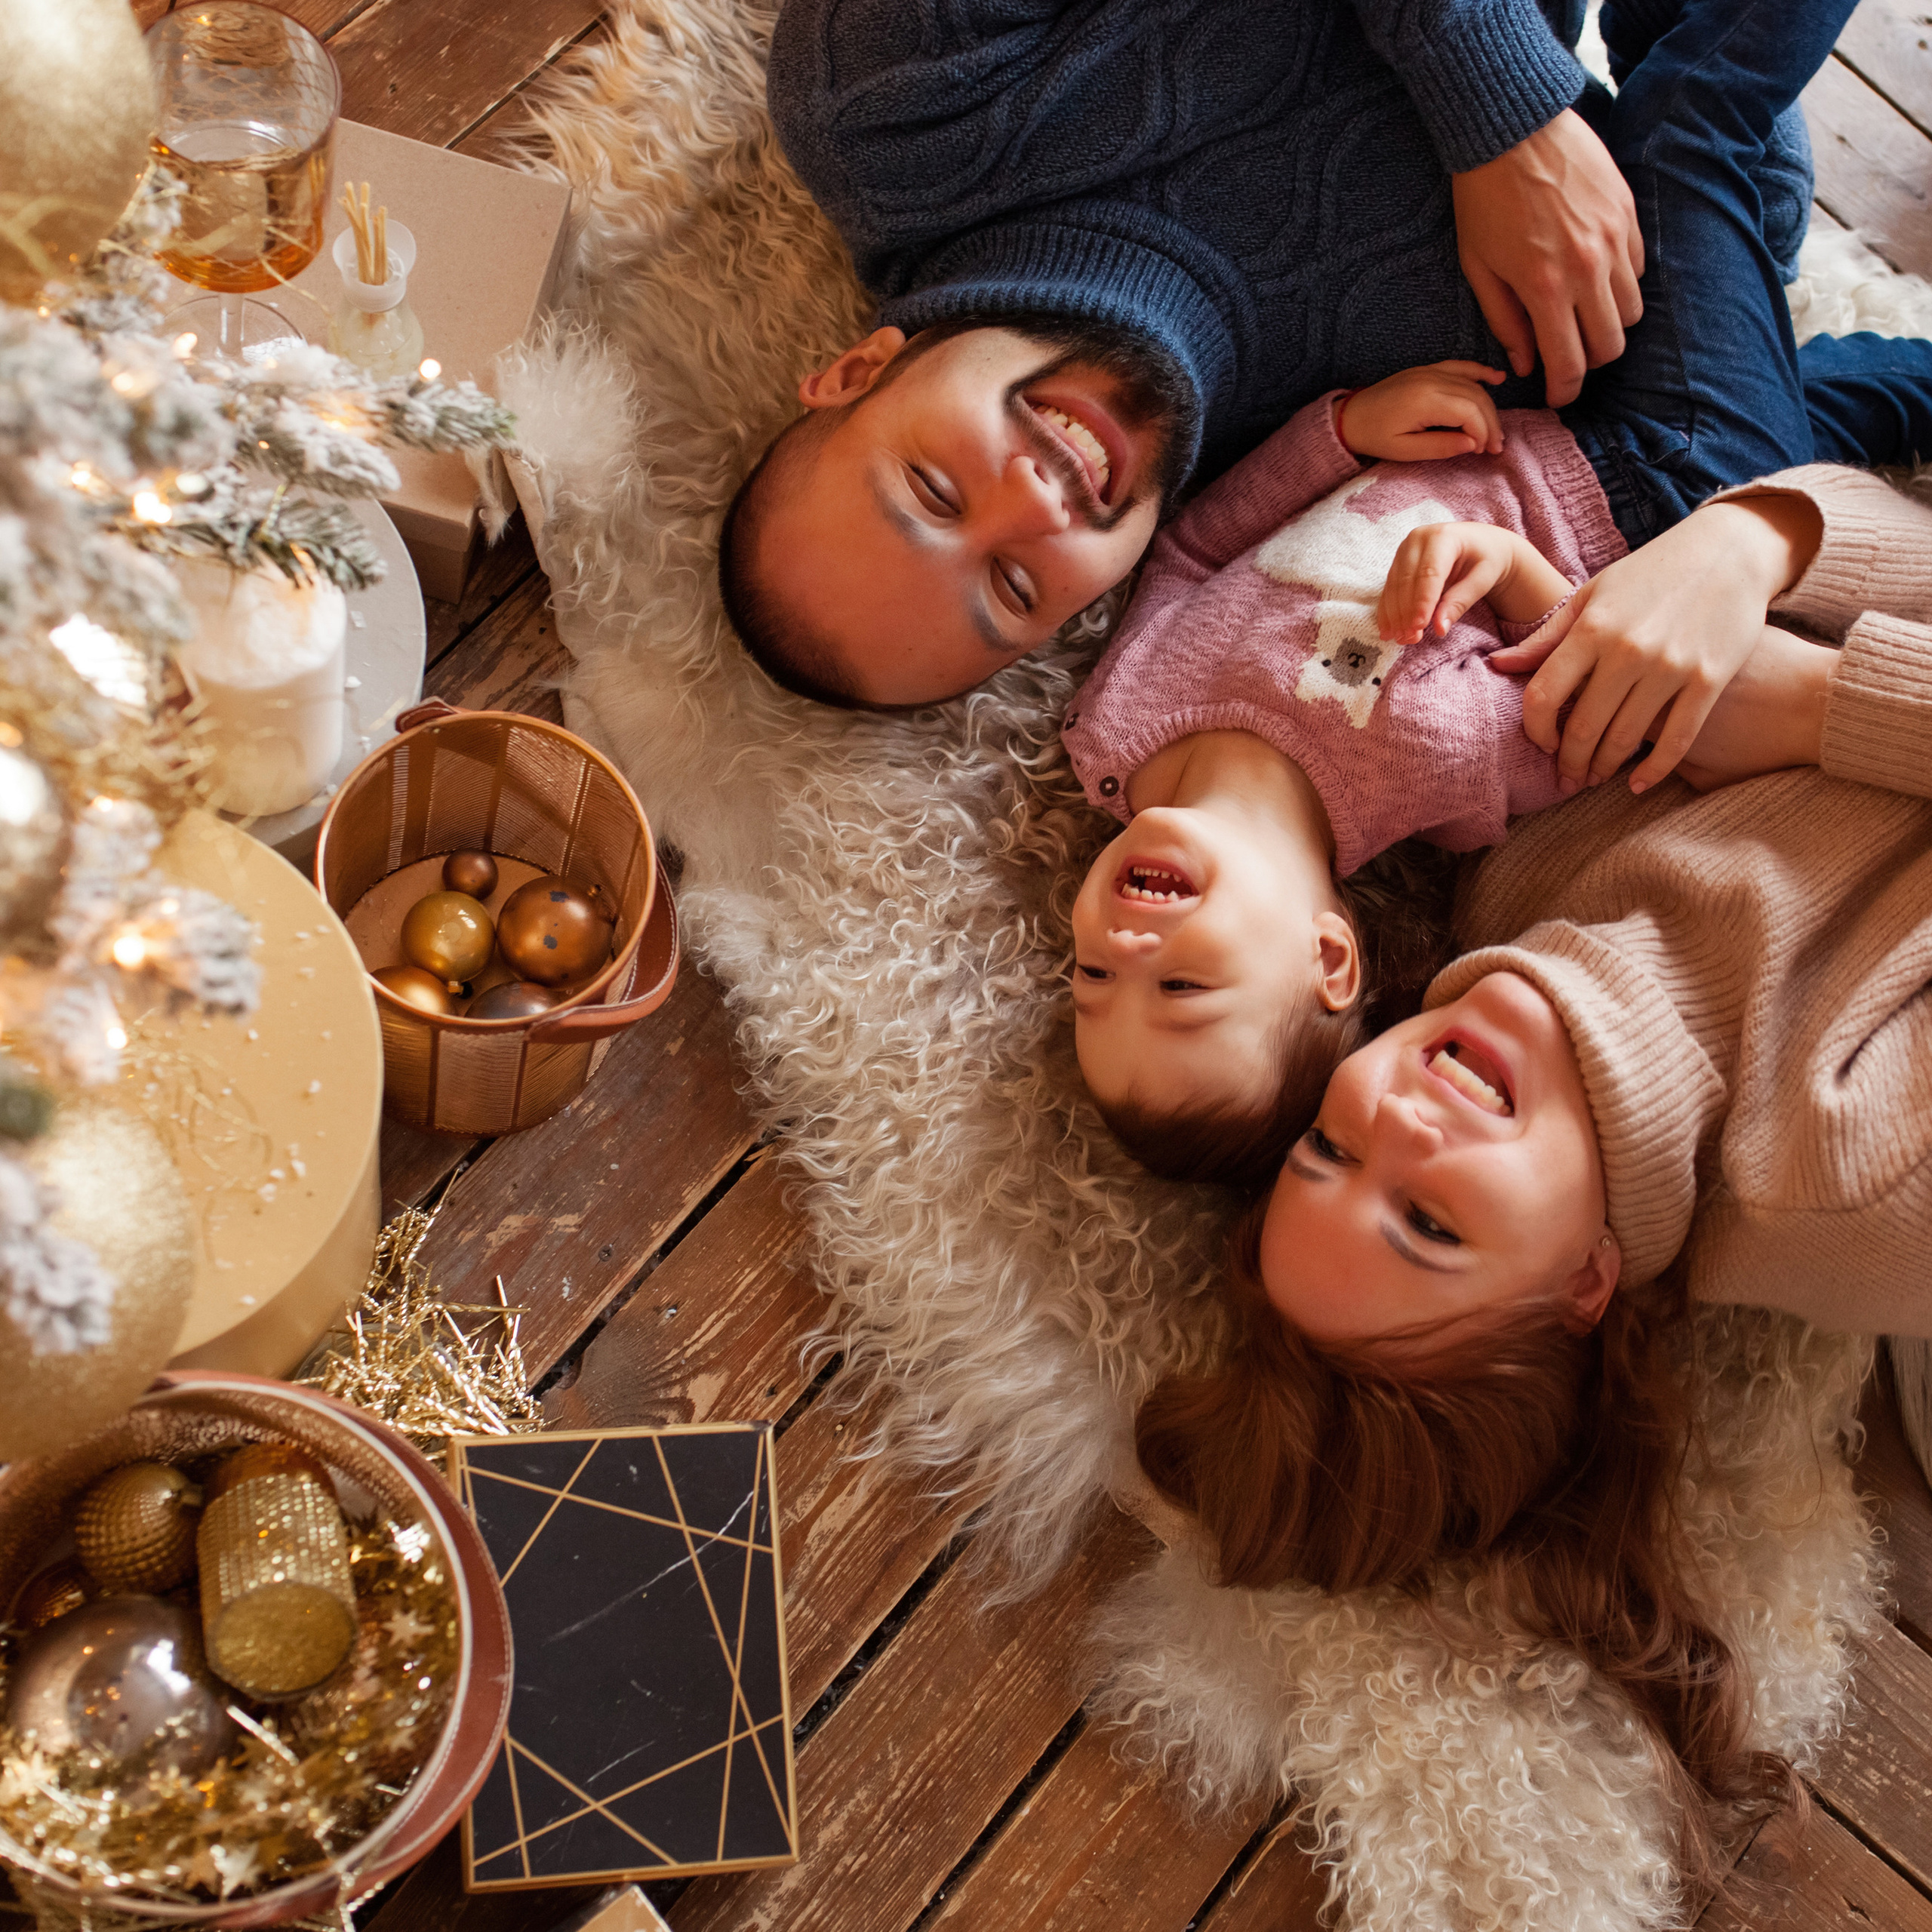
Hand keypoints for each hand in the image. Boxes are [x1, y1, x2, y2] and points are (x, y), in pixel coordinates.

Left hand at [1339, 362, 1505, 461]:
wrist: (1350, 417)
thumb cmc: (1374, 437)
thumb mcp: (1405, 451)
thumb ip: (1440, 447)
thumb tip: (1473, 444)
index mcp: (1424, 401)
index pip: (1469, 413)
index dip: (1484, 433)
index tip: (1486, 452)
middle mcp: (1431, 380)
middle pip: (1477, 398)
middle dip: (1491, 423)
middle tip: (1495, 447)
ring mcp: (1430, 371)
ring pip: (1473, 384)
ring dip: (1488, 406)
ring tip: (1494, 431)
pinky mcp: (1428, 369)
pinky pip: (1460, 366)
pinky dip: (1480, 372)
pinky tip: (1498, 378)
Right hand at [1379, 522, 1540, 643]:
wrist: (1481, 543)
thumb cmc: (1487, 559)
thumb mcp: (1482, 579)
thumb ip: (1460, 602)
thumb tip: (1440, 628)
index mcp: (1443, 537)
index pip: (1429, 573)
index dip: (1422, 602)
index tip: (1418, 627)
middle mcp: (1418, 539)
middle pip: (1407, 580)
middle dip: (1406, 612)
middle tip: (1410, 639)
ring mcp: (1405, 549)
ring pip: (1394, 586)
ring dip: (1395, 615)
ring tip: (1400, 638)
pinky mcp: (1398, 561)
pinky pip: (1389, 588)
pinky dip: (1388, 610)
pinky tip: (1387, 630)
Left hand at [1451, 109, 1643, 407]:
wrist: (1511, 129)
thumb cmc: (1483, 200)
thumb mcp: (1480, 268)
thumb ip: (1505, 322)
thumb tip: (1525, 363)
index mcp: (1546, 290)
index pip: (1570, 364)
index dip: (1565, 390)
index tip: (1558, 396)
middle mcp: (1589, 269)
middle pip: (1611, 346)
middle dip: (1590, 361)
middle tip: (1568, 356)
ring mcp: (1613, 240)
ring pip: (1631, 310)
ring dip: (1608, 324)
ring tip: (1582, 317)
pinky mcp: (1627, 214)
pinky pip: (1638, 269)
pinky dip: (1620, 284)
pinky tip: (1593, 277)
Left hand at [1488, 497, 1823, 793]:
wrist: (1731, 550)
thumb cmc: (1652, 573)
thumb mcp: (1593, 595)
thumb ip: (1546, 637)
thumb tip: (1497, 666)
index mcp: (1592, 629)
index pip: (1543, 696)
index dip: (1535, 730)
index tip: (1542, 744)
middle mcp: (1627, 650)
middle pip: (1582, 727)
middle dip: (1570, 762)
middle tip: (1567, 778)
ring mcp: (1671, 666)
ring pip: (1625, 739)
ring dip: (1605, 768)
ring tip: (1595, 778)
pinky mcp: (1709, 679)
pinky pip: (1676, 739)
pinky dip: (1655, 770)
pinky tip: (1638, 784)